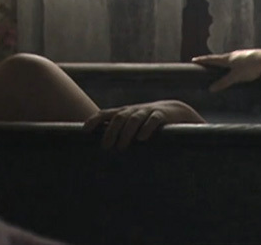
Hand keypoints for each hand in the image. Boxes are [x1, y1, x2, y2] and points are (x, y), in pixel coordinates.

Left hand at [82, 100, 204, 149]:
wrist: (175, 112)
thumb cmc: (148, 122)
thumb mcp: (132, 124)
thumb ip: (119, 132)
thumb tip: (102, 150)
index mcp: (125, 112)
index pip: (106, 113)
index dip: (95, 120)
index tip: (84, 131)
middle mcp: (134, 110)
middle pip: (119, 117)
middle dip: (111, 132)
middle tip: (106, 147)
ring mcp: (148, 111)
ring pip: (134, 119)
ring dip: (126, 133)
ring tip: (122, 147)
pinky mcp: (162, 116)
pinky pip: (153, 120)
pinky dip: (146, 128)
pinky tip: (142, 138)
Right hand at [191, 49, 260, 92]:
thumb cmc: (250, 68)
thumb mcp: (235, 77)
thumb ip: (223, 83)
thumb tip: (210, 89)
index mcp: (229, 58)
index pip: (212, 59)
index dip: (203, 60)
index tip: (194, 59)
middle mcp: (235, 55)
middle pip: (221, 57)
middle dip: (213, 60)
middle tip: (206, 61)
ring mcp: (243, 55)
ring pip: (232, 58)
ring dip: (225, 61)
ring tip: (222, 64)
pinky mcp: (251, 57)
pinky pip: (240, 60)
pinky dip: (236, 63)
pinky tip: (240, 65)